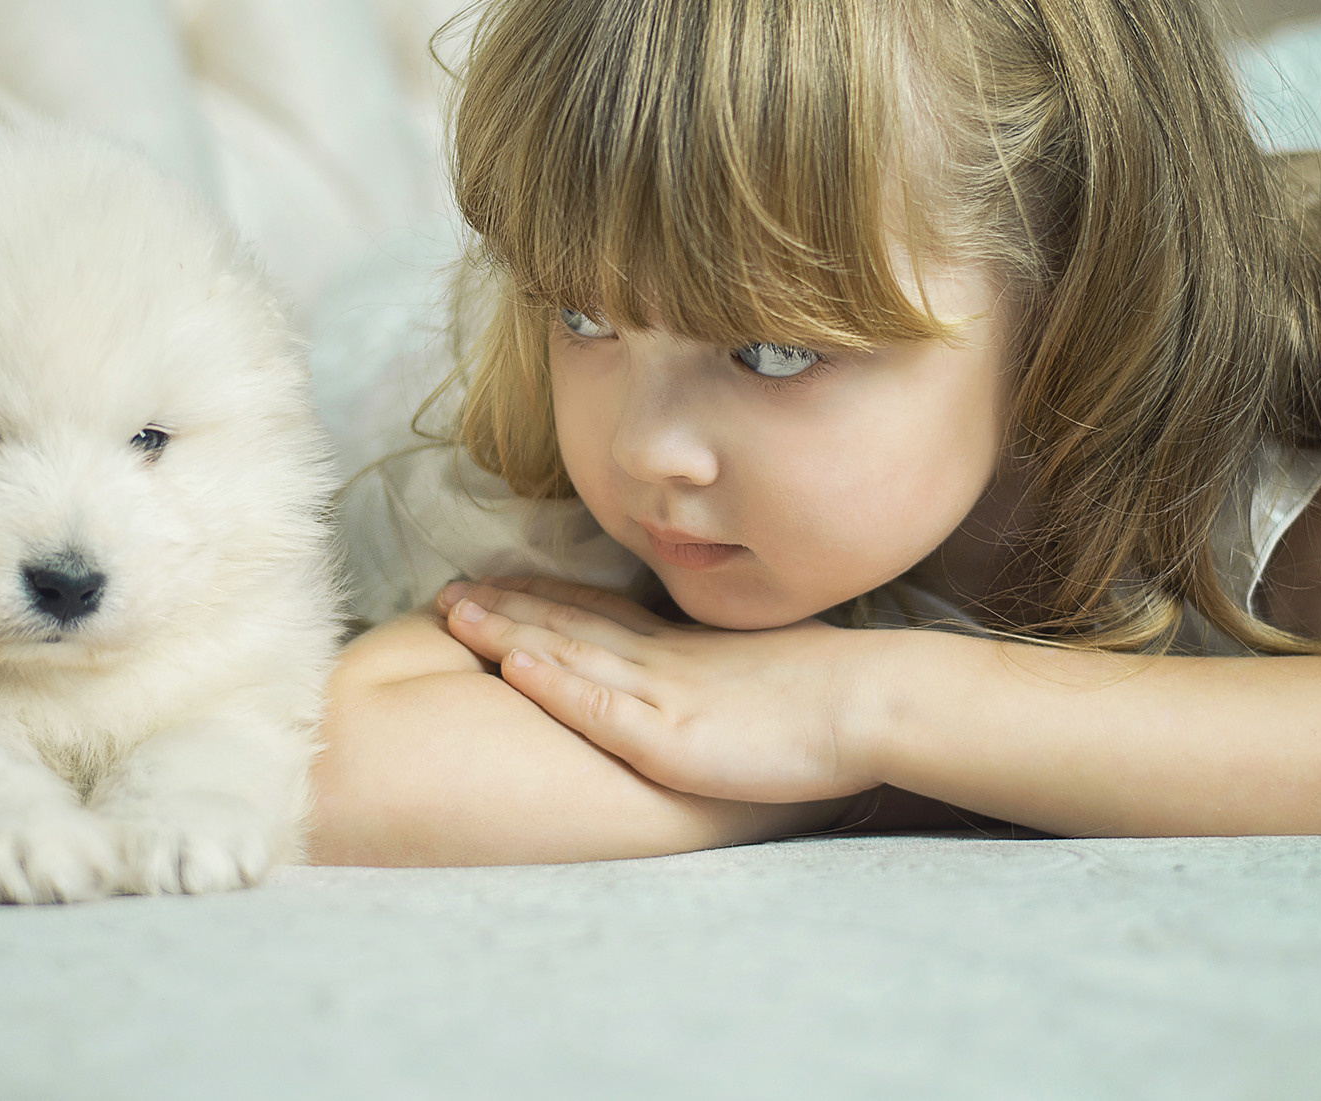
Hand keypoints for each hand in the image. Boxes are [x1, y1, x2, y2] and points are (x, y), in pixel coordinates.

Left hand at [434, 576, 886, 806]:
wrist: (876, 700)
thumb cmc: (834, 690)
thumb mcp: (763, 668)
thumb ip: (721, 670)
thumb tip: (709, 677)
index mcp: (683, 649)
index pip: (597, 614)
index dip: (540, 597)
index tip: (492, 582)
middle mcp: (662, 662)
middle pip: (567, 624)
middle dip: (503, 607)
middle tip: (445, 591)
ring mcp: (662, 696)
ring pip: (568, 656)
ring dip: (506, 633)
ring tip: (454, 613)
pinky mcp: (671, 738)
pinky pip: (600, 709)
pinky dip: (553, 685)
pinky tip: (512, 668)